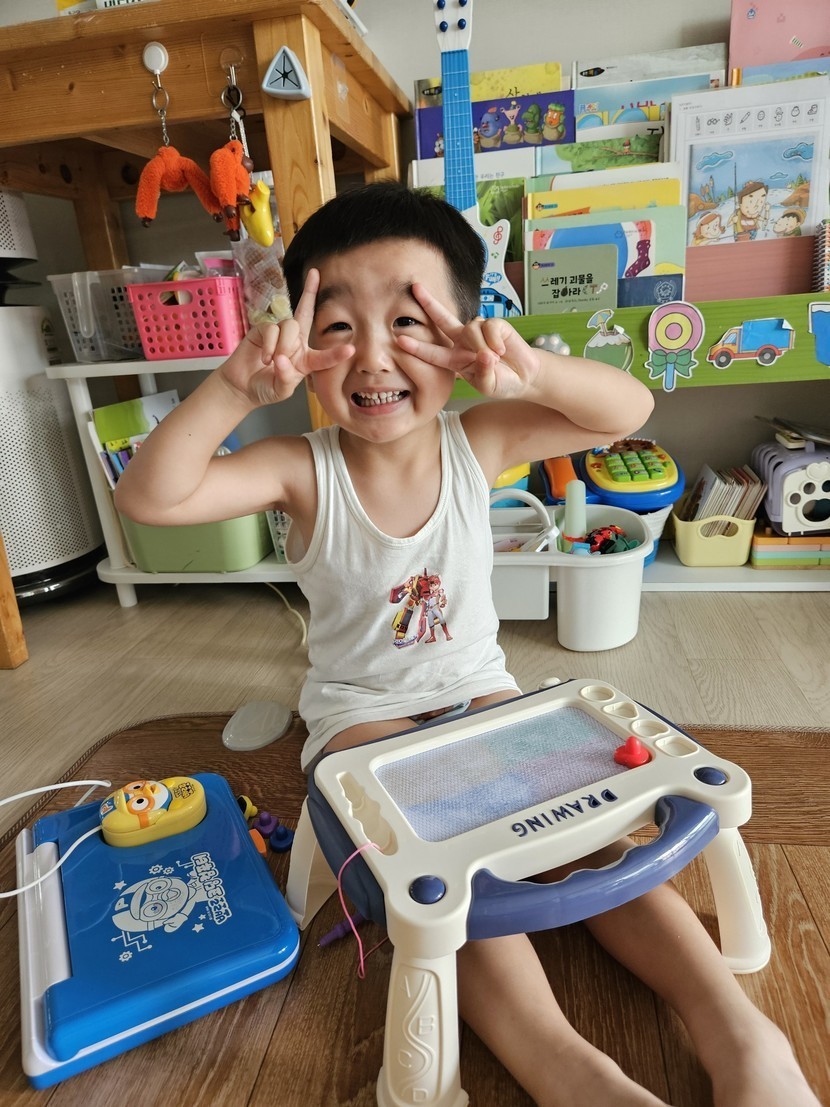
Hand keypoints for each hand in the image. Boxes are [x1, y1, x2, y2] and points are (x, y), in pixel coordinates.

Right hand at [220, 268, 353, 405]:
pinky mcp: (262, 330)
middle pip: (305, 313)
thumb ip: (285, 378)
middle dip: (310, 292)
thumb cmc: (264, 389)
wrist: (241, 387)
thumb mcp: (279, 390)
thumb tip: (282, 361)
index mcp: (306, 360)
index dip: (336, 353)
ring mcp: (278, 334)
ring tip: (274, 361)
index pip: (324, 356)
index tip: (351, 350)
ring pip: (289, 325)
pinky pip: (271, 328)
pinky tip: (265, 358)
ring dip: (284, 344)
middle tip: (315, 274)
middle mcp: (295, 342)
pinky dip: (270, 344)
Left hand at [397, 283, 541, 398]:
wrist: (524, 376)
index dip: (417, 347)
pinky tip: (502, 350)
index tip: (399, 340)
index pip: (432, 352)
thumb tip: (485, 354)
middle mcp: (463, 341)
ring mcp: (478, 331)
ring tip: (494, 359)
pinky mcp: (496, 325)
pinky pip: (489, 326)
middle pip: (442, 318)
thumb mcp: (489, 385)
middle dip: (429, 303)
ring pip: (470, 328)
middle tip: (415, 287)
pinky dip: (494, 340)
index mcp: (455, 359)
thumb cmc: (502, 382)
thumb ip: (484, 373)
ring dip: (480, 345)